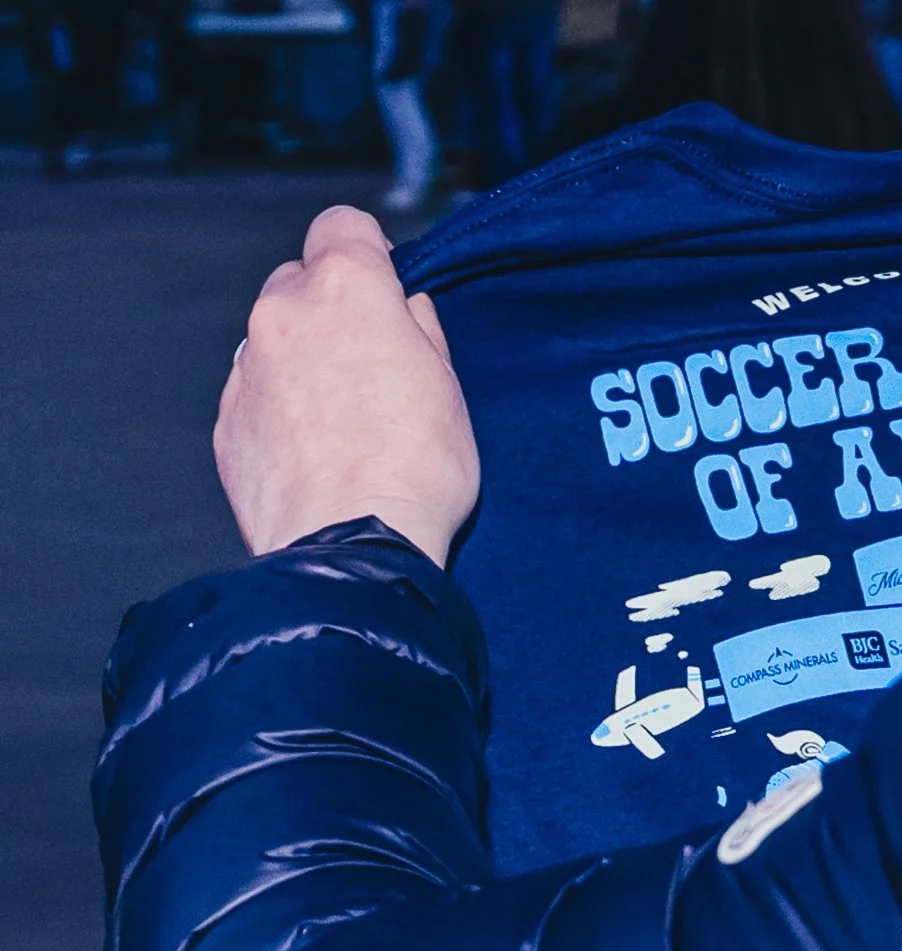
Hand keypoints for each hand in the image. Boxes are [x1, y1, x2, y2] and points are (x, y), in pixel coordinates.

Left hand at [216, 206, 478, 566]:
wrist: (354, 548)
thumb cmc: (416, 467)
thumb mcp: (448, 388)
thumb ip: (420, 333)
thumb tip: (407, 309)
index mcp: (345, 290)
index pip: (341, 225)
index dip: (367, 250)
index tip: (385, 284)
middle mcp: (283, 314)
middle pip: (300, 280)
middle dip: (331, 308)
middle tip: (372, 361)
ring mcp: (247, 369)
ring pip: (273, 339)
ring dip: (302, 359)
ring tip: (344, 417)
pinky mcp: (226, 422)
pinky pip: (255, 394)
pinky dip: (281, 408)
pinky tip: (317, 450)